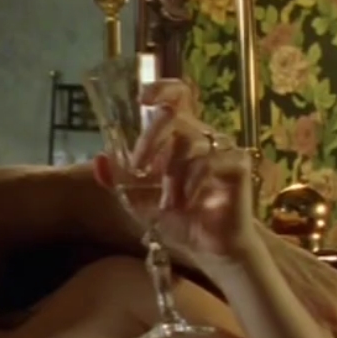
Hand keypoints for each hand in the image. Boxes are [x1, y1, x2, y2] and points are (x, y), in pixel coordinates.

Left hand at [95, 79, 257, 259]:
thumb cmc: (179, 218)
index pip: (175, 98)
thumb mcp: (140, 201)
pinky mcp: (237, 165)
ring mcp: (221, 149)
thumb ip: (119, 181)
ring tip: (168, 202)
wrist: (210, 248)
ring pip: (189, 143)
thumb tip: (100, 160)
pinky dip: (192, 181)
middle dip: (151, 137)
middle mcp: (201, 137)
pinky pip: (211, 162)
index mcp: (179, 137)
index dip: (162, 89)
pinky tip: (185, 201)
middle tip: (138, 166)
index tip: (142, 97)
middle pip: (175, 115)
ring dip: (171, 174)